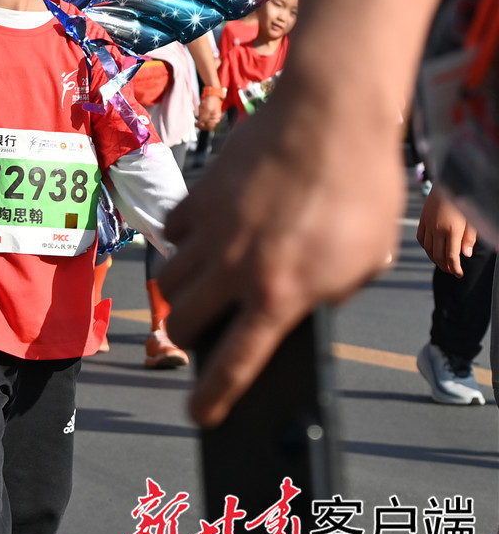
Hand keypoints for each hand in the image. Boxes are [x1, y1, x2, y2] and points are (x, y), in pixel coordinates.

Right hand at [159, 84, 402, 426]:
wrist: (328, 117)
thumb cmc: (360, 185)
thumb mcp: (364, 259)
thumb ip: (328, 292)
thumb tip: (303, 304)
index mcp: (281, 293)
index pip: (236, 365)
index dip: (214, 399)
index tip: (200, 416)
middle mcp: (235, 268)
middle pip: (182, 324)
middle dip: (188, 337)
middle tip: (201, 334)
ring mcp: (211, 231)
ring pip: (169, 280)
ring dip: (181, 292)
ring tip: (203, 285)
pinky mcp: (199, 196)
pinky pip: (174, 231)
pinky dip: (184, 240)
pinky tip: (207, 234)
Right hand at [417, 184, 477, 276]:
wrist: (449, 182)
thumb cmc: (464, 201)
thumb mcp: (473, 220)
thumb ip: (470, 239)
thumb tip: (466, 255)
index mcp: (452, 230)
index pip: (451, 256)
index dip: (455, 268)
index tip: (459, 274)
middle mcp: (438, 229)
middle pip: (438, 255)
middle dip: (445, 266)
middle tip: (452, 271)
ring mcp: (428, 225)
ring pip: (428, 249)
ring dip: (435, 259)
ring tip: (443, 264)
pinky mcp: (422, 220)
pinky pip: (421, 239)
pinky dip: (426, 248)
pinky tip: (432, 250)